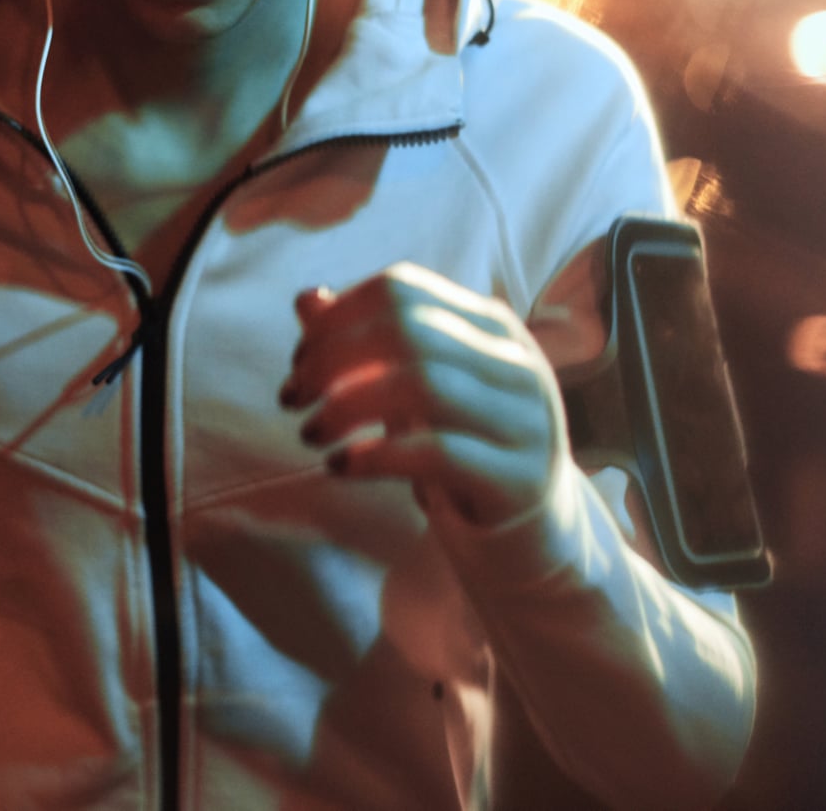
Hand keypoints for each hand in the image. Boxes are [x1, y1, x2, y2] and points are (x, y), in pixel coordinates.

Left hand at [279, 262, 567, 528]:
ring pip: (423, 384)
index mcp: (491, 325)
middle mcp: (516, 362)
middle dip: (331, 359)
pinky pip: (437, 452)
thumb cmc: (463, 452)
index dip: (337, 319)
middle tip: (291, 399)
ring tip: (311, 434)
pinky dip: (376, 455)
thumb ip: (363, 346)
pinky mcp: (519, 479)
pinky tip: (340, 466)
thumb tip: (306, 300)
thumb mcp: (413, 393)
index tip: (298, 363)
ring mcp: (526, 420)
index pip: (402, 290)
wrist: (534, 536)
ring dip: (346, 406)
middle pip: (406, 330)